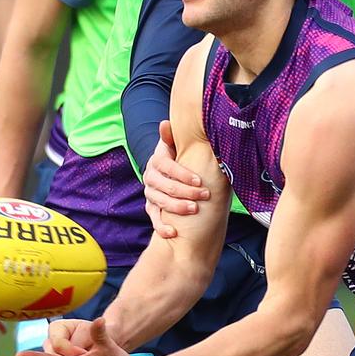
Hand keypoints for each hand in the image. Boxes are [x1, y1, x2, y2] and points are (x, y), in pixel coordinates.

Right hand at [144, 120, 209, 237]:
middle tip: (204, 196)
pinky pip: (154, 218)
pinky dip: (162, 226)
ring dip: (176, 207)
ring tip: (194, 210)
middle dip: (184, 191)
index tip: (199, 181)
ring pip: (159, 201)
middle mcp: (151, 176)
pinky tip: (173, 232)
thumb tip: (166, 122)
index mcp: (158, 160)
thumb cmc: (185, 159)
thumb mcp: (183, 148)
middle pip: (163, 185)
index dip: (181, 173)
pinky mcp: (152, 208)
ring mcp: (151, 193)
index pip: (165, 165)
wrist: (178, 177)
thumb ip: (176, 138)